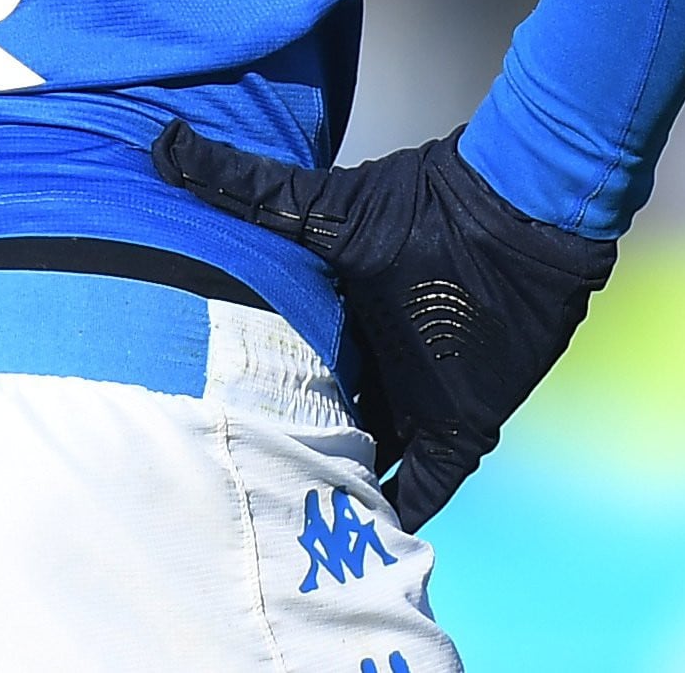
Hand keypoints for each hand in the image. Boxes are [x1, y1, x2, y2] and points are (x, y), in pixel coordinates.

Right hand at [157, 122, 611, 526]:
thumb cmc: (422, 208)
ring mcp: (417, 397)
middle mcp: (372, 362)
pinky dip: (405, 512)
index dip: (251, 393)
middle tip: (238, 484)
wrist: (520, 223)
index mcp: (336, 318)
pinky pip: (430, 484)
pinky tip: (370, 544)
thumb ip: (246, 186)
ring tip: (289, 527)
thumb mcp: (320, 205)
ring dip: (339, 486)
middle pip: (322, 417)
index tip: (202, 419)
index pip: (284, 365)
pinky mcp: (463, 423)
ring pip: (367, 458)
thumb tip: (163, 140)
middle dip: (289, 447)